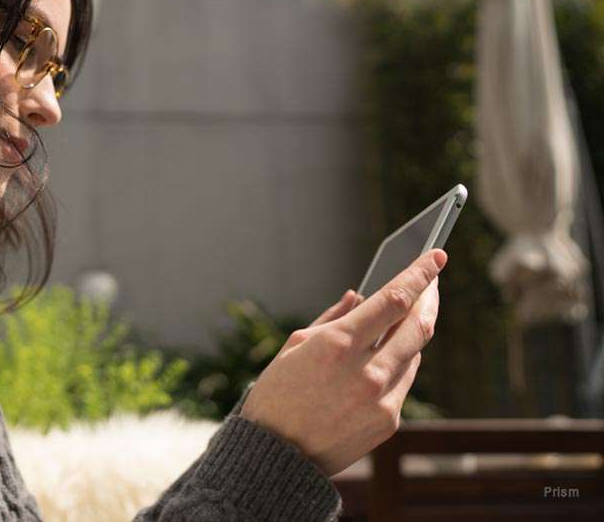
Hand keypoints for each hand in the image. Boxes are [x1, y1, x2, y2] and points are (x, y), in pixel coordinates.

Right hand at [240, 249, 445, 476]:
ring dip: (413, 331)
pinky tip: (391, 355)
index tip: (436, 256)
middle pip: (418, 325)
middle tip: (433, 282)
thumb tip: (358, 297)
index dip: (419, 274)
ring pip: (414, 353)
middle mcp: (366, 371)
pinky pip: (404, 381)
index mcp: (337, 344)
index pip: (393, 299)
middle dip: (429, 298)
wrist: (277, 456)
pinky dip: (400, 362)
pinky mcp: (389, 421)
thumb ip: (333, 318)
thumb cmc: (277, 395)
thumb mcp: (295, 346)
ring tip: (408, 317)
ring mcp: (382, 398)